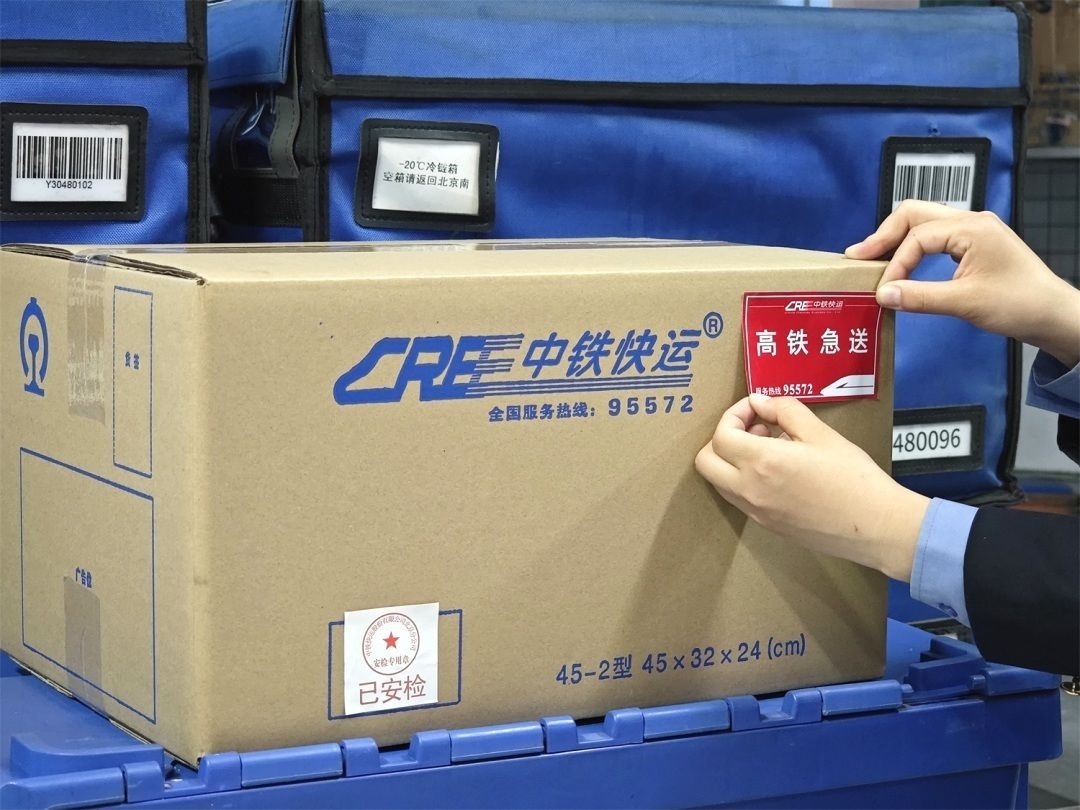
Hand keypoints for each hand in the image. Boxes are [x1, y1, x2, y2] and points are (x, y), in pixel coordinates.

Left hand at [695, 395, 928, 581]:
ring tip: (767, 446)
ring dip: (730, 460)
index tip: (756, 408)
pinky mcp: (766, 525)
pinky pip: (737, 497)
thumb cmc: (853, 477)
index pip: (721, 435)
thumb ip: (784, 410)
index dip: (733, 415)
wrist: (875, 526)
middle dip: (722, 438)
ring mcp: (755, 511)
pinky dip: (743, 478)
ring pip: (718, 482)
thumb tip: (760, 401)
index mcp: (762, 463)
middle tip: (753, 427)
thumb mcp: (820, 433)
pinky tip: (776, 469)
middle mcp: (750, 490)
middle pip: (705, 462)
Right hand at [846, 200, 1079, 367]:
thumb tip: (882, 295)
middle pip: (914, 214)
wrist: (1054, 315)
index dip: (895, 263)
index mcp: (972, 228)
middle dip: (884, 235)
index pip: (917, 236)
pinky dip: (913, 248)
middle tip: (858, 257)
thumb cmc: (1018, 304)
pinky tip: (902, 263)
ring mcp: (974, 230)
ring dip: (897, 239)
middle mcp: (971, 221)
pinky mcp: (974, 244)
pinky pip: (935, 237)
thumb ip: (920, 297)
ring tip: (873, 259)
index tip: (883, 290)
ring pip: (923, 223)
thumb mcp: (965, 302)